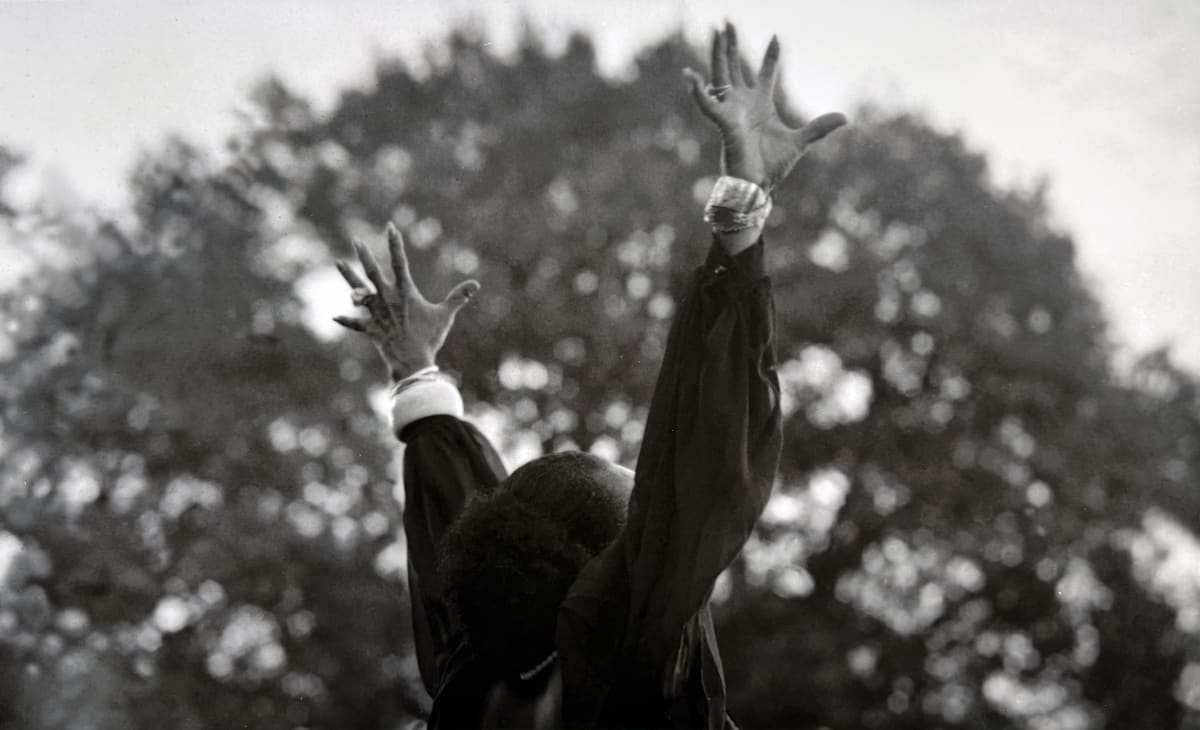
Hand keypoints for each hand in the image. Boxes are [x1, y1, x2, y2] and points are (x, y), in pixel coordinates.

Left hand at [333, 223, 479, 380]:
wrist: (412, 360)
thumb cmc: (429, 336)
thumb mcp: (445, 315)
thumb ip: (458, 298)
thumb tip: (475, 285)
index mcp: (404, 291)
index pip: (399, 261)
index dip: (395, 243)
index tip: (390, 227)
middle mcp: (387, 298)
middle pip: (372, 271)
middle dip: (364, 255)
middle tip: (356, 240)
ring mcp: (376, 312)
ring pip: (358, 291)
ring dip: (348, 276)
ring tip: (338, 262)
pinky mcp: (370, 328)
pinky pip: (356, 323)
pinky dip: (347, 320)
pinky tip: (336, 317)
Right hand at [684, 23, 846, 190]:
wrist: (758, 186)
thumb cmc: (772, 167)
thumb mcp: (800, 142)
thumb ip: (819, 127)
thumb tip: (845, 118)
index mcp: (761, 105)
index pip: (765, 73)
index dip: (771, 56)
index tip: (776, 38)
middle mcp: (743, 104)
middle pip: (734, 66)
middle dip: (731, 44)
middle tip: (726, 21)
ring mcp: (731, 111)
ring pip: (720, 75)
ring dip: (716, 53)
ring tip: (714, 30)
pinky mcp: (723, 123)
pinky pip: (707, 105)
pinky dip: (697, 91)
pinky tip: (690, 75)